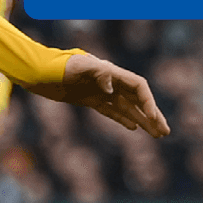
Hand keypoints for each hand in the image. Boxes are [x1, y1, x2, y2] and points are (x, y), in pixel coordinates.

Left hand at [26, 53, 170, 136]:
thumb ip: (97, 73)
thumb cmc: (56, 67)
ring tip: (157, 135)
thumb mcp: (77, 67)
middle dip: (152, 115)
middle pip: (137, 99)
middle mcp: (109, 82)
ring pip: (127, 107)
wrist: (37, 72)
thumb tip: (111, 89)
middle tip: (165, 132)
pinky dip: (123, 119)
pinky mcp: (89, 100)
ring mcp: (99, 91)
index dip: (148, 101)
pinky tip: (134, 128)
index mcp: (111, 72)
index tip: (153, 118)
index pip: (138, 86)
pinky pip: (111, 111)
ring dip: (142, 120)